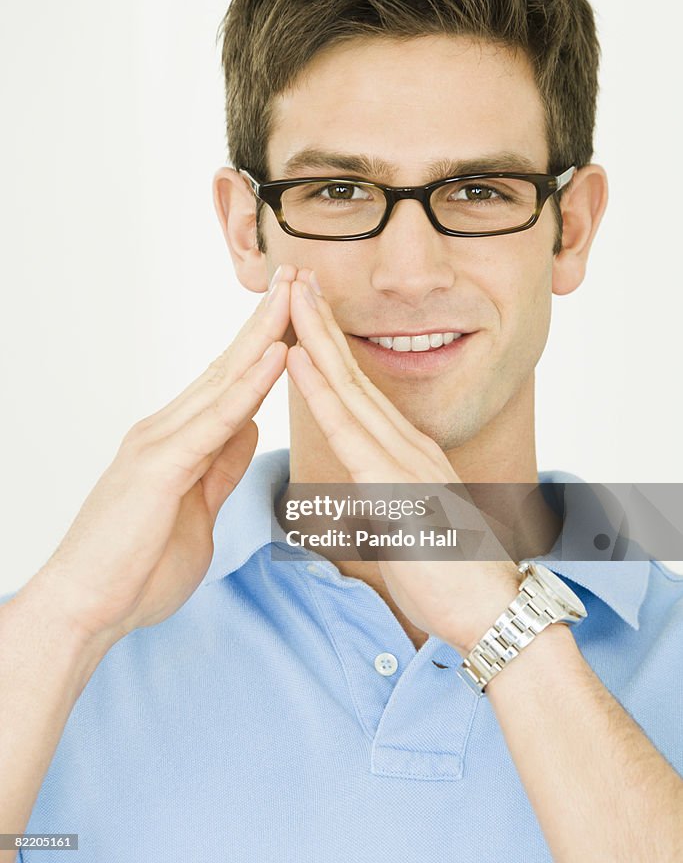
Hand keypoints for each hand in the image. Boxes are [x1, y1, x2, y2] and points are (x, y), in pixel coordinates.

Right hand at [30, 266, 296, 646]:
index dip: (263, 345)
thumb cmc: (136, 568)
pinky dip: (250, 385)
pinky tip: (277, 355)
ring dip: (264, 334)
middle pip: (228, 365)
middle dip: (266, 321)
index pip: (229, 382)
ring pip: (225, 378)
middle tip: (299, 276)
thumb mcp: (196, 509)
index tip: (296, 313)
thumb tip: (249, 431)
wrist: (86, 608)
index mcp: (177, 440)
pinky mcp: (161, 464)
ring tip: (295, 292)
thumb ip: (220, 466)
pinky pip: (217, 418)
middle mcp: (167, 428)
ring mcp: (161, 441)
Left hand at [285, 268, 519, 654]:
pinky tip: (297, 360)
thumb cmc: (448, 578)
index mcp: (407, 454)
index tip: (307, 314)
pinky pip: (349, 429)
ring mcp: (405, 459)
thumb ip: (387, 499)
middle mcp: (408, 445)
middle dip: (322, 325)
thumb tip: (369, 491)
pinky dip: (320, 390)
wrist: (491, 613)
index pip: (361, 392)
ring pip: (349, 388)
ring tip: (293, 299)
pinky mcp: (397, 485)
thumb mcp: (408, 527)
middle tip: (298, 279)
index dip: (331, 350)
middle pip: (355, 374)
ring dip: (316, 339)